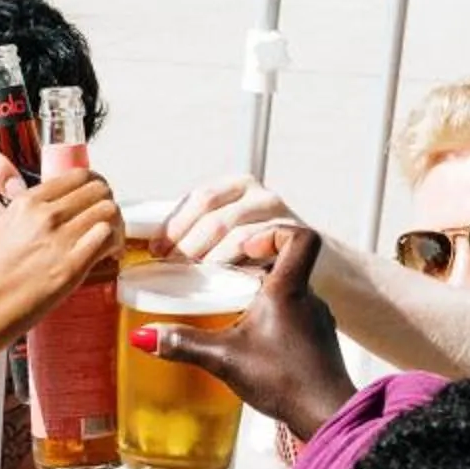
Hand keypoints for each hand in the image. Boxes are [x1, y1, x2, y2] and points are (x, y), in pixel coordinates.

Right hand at [0, 171, 124, 355]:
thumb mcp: (1, 235)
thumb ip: (31, 224)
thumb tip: (57, 228)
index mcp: (25, 203)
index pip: (79, 176)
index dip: (95, 190)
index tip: (94, 206)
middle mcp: (44, 214)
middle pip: (100, 189)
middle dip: (109, 207)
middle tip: (106, 228)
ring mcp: (58, 239)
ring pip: (109, 210)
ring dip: (117, 227)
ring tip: (109, 247)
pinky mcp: (70, 267)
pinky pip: (109, 238)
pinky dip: (115, 247)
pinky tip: (107, 260)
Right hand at [145, 227, 354, 442]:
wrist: (328, 416)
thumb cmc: (287, 381)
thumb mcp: (225, 358)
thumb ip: (184, 343)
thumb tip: (145, 335)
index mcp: (289, 290)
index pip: (299, 237)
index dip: (273, 232)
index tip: (245, 246)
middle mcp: (309, 298)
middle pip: (286, 263)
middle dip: (252, 267)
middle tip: (223, 279)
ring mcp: (317, 321)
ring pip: (290, 290)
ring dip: (262, 293)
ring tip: (232, 309)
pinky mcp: (317, 342)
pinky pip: (295, 315)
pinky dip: (272, 318)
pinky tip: (252, 340)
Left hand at [166, 174, 305, 266]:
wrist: (315, 263)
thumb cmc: (263, 252)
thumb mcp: (230, 232)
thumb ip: (198, 231)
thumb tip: (154, 246)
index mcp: (238, 186)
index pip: (199, 198)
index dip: (175, 224)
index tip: (157, 250)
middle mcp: (259, 194)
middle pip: (213, 217)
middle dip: (187, 246)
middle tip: (173, 269)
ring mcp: (278, 214)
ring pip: (234, 235)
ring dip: (209, 260)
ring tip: (195, 278)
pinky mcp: (294, 237)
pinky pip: (258, 252)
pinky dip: (236, 267)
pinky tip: (224, 282)